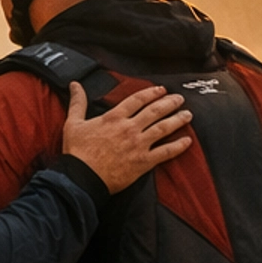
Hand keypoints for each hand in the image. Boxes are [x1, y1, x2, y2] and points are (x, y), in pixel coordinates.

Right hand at [62, 79, 191, 191]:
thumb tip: (75, 85)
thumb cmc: (77, 152)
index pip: (137, 99)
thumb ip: (78, 102)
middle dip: (170, 103)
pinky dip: (178, 146)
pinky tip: (188, 141)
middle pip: (154, 111)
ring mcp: (138, 144)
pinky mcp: (143, 162)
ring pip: (163, 128)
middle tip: (180, 99)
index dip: (151, 93)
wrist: (82, 177)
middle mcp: (129, 128)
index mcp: (114, 117)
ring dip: (177, 120)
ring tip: (188, 115)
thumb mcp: (73, 123)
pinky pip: (165, 152)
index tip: (161, 90)